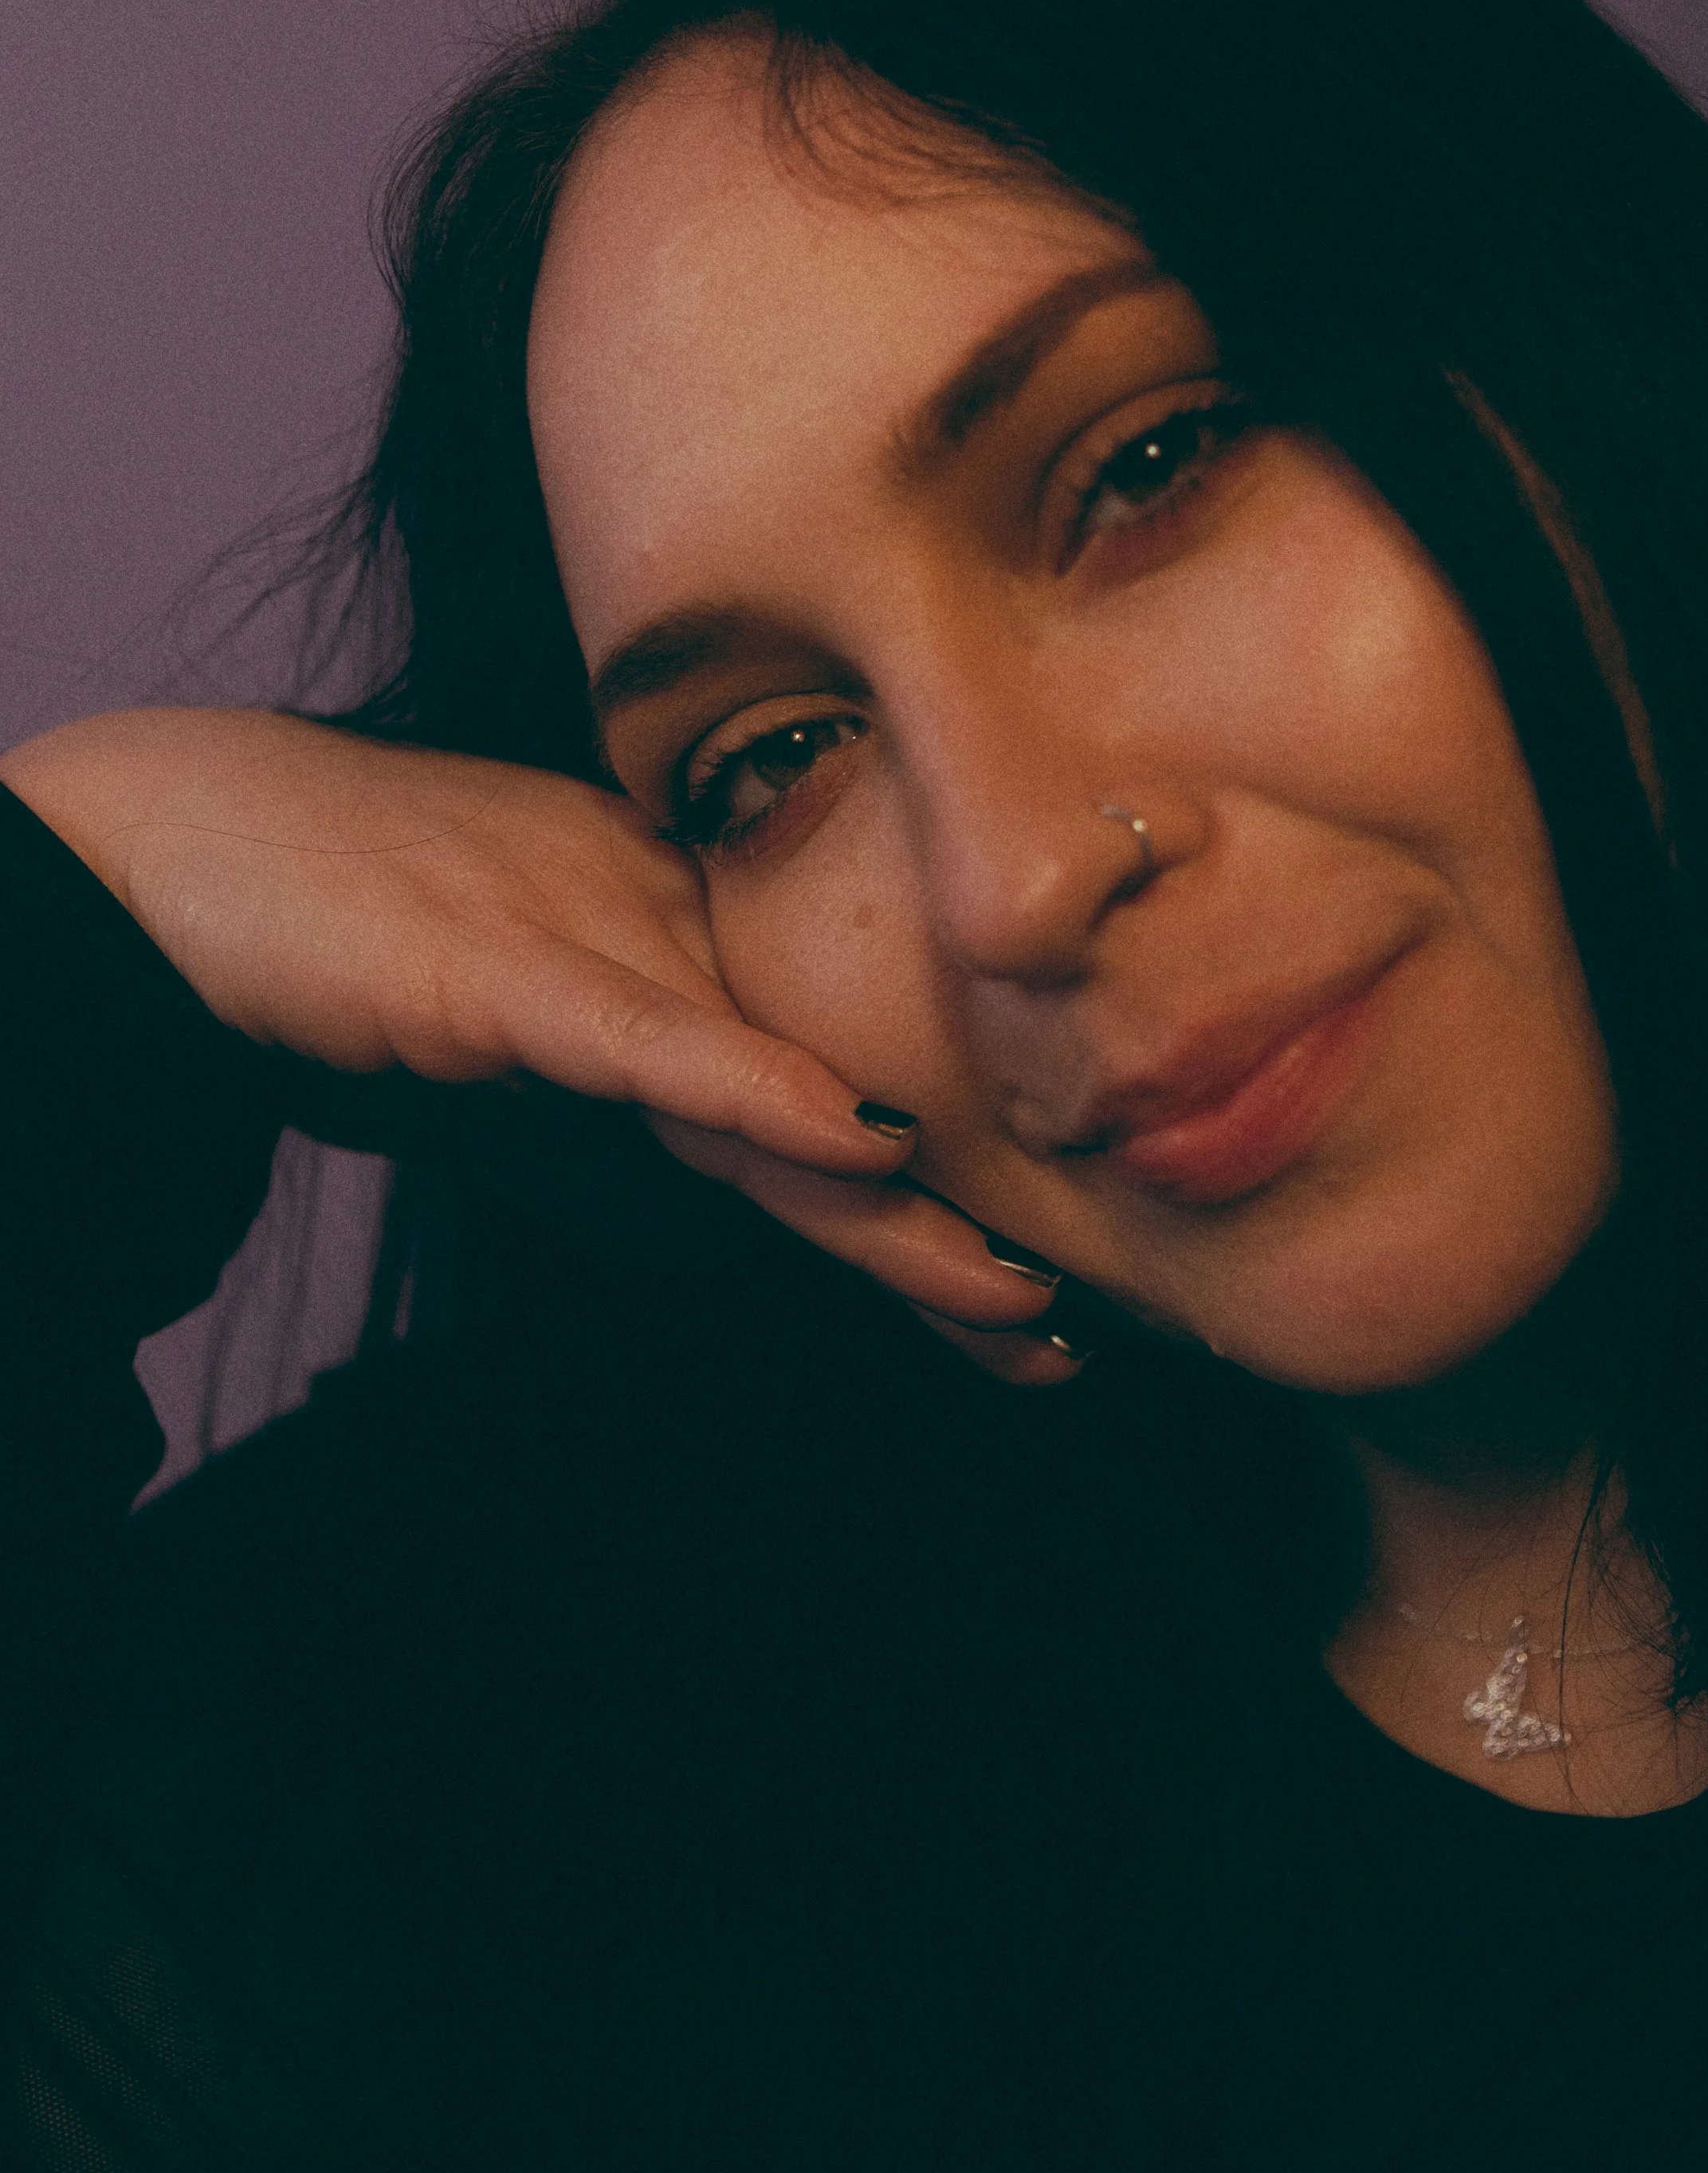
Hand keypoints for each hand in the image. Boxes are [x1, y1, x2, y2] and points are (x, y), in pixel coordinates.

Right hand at [0, 710, 1081, 1380]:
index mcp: (676, 957)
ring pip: (773, 1085)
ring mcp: (595, 942)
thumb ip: (596, 1144)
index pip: (823, 1095)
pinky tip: (858, 1146)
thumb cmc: (334, 935)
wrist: (168, 840)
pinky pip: (653, 1039)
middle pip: (832, 1102)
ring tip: (1013, 1292)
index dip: (922, 1206)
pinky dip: (754, 1094)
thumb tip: (691, 1245)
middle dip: (945, 1230)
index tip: (1023, 1305)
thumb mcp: (496, 1070)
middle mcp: (665, 940)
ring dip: (894, 1200)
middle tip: (1075, 1332)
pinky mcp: (506, 963)